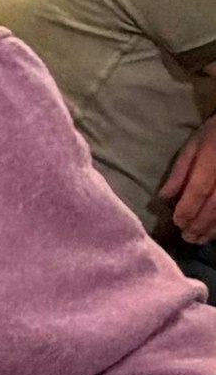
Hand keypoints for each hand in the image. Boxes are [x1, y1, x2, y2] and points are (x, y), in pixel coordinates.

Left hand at [161, 117, 215, 243]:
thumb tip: (163, 197)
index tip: (177, 222)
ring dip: (213, 229)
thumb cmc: (213, 135)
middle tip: (186, 237)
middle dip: (199, 224)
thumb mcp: (192, 147)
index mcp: (210, 160)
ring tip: (199, 239)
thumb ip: (179, 172)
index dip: (188, 209)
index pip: (199, 190)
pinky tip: (215, 233)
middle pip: (214, 206)